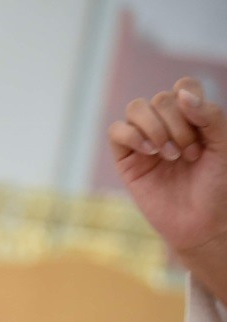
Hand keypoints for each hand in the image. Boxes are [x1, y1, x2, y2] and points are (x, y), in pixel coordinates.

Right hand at [108, 77, 226, 259]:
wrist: (201, 222)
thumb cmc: (217, 185)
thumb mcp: (224, 145)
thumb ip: (210, 115)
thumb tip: (180, 95)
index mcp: (191, 117)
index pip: (183, 87)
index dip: (191, 102)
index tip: (203, 133)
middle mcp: (166, 125)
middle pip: (160, 99)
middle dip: (177, 125)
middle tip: (190, 154)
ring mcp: (143, 141)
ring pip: (136, 108)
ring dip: (155, 128)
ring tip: (169, 155)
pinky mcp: (125, 159)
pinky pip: (116, 131)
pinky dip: (132, 135)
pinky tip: (150, 152)